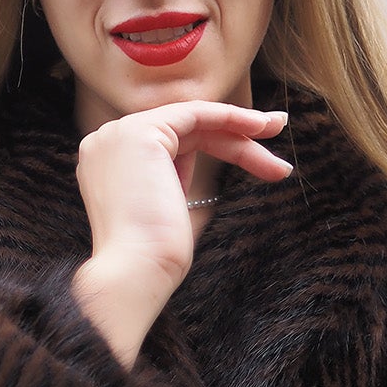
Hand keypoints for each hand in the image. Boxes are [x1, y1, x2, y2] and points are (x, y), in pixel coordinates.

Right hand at [75, 99, 290, 290]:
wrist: (136, 273)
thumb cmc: (154, 259)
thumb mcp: (166, 209)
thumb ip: (174, 180)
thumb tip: (203, 165)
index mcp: (109, 163)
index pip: (173, 142)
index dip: (219, 142)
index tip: (258, 154)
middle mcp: (107, 142)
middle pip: (186, 130)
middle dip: (236, 131)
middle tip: (277, 131)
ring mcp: (120, 133)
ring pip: (194, 120)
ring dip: (241, 126)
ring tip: (279, 131)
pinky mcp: (140, 132)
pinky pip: (195, 113)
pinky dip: (230, 116)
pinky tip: (259, 126)